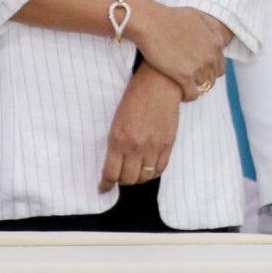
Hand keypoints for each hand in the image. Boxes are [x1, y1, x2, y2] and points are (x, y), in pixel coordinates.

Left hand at [100, 66, 182, 190]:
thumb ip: (115, 143)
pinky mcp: (167, 145)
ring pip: (144, 177)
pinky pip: (160, 169)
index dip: (106, 184)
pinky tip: (149, 168)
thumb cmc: (135, 98)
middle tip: (120, 176)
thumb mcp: (117, 121)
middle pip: (128, 179)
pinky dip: (153, 173)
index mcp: (118, 140)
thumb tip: (113, 163)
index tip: (104, 187)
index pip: (111, 173)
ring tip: (135, 172)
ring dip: (138, 178)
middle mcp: (136, 147)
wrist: (159, 85)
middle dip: (122, 181)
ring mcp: (153, 147)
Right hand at [126, 1, 228, 99]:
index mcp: (215, 44)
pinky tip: (180, 94)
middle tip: (190, 80)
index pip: (220, 67)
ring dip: (194, 88)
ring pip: (203, 87)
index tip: (199, 71)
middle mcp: (210, 57)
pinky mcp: (184, 76)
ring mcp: (198, 67)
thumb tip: (220, 39)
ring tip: (183, 86)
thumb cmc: (170, 17)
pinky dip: (188, 96)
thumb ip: (212, 27)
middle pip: (212, 79)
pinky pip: (192, 94)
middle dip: (202, 80)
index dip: (209, 71)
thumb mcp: (198, 16)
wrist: (150, 22)